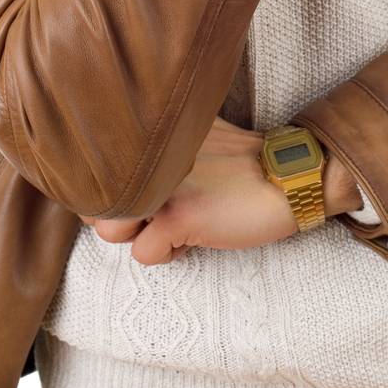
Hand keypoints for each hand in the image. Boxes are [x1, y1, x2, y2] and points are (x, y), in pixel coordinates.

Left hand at [80, 117, 298, 266]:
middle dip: (124, 216)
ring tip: (174, 226)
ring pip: (108, 230)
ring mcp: (163, 186)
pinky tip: (196, 238)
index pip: (98, 167)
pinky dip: (169, 256)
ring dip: (140, 237)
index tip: (151, 193)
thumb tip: (118, 174)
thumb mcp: (196, 135)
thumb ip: (159, 146)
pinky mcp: (179, 217)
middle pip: (96, 200)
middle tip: (163, 213)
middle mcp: (150, 154)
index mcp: (152, 132)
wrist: (291, 176)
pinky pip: (144, 255)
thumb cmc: (244, 163)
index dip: (118, 191)